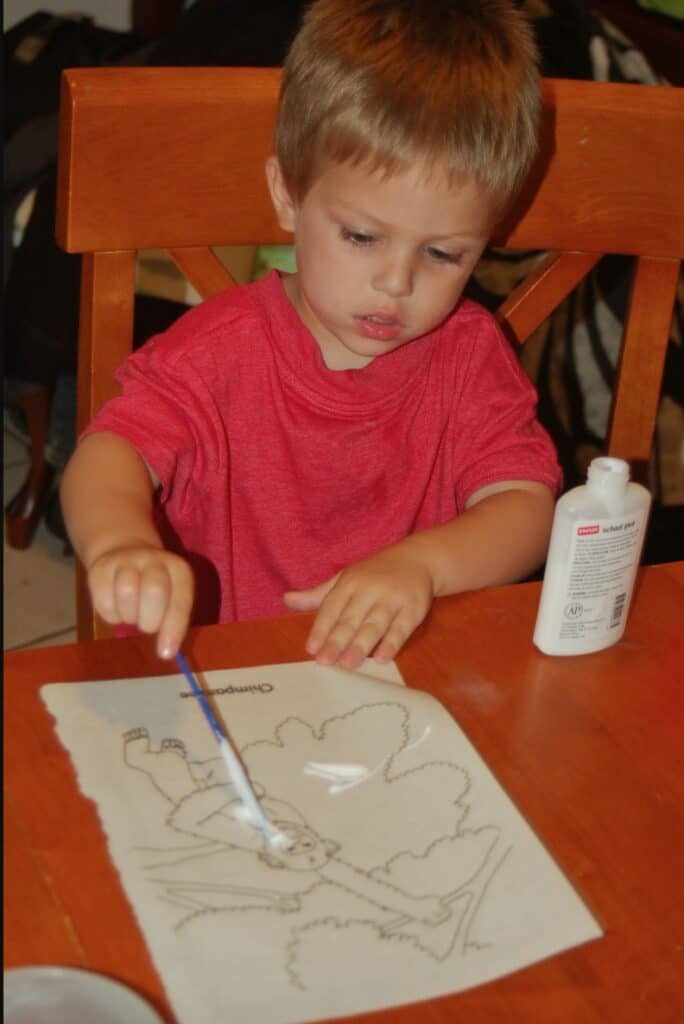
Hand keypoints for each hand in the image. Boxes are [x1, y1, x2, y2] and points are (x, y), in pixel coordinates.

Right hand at [87, 544, 193, 658]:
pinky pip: (104, 599)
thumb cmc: (152, 585)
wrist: (123, 551)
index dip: (174, 628)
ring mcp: (126, 560)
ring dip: (128, 615)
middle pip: (154, 591)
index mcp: (178, 570)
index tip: (166, 653)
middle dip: (150, 619)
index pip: (180, 599)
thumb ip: (171, 619)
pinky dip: (110, 614)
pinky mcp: (101, 567)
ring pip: (127, 592)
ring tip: (131, 613)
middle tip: (147, 625)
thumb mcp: (169, 595)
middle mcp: (154, 560)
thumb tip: (165, 651)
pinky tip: (115, 608)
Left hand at [283, 547, 434, 669]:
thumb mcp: (346, 579)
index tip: (311, 648)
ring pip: (374, 625)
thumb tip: (286, 600)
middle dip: (337, 641)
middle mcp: (370, 589)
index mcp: (351, 582)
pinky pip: (401, 629)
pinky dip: (392, 643)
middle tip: (325, 662)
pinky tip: (382, 658)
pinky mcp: (414, 609)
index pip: (332, 606)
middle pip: (351, 618)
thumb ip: (318, 595)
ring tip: (347, 664)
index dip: (321, 628)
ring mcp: (393, 599)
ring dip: (361, 645)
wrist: (418, 559)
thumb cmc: (375, 574)